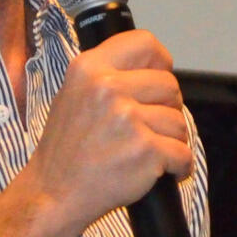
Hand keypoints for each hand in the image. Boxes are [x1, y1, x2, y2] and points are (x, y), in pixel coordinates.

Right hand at [22, 30, 191, 234]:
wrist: (53, 194)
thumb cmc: (65, 151)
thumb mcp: (73, 95)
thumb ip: (107, 75)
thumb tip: (152, 67)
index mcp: (89, 69)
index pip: (145, 43)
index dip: (161, 61)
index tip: (161, 75)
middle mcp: (107, 89)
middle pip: (170, 86)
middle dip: (168, 108)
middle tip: (149, 127)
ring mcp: (127, 119)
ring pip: (179, 122)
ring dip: (171, 140)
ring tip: (148, 152)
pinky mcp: (145, 150)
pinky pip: (183, 153)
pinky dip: (179, 166)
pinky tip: (164, 170)